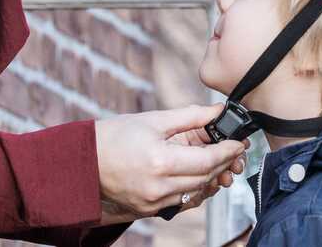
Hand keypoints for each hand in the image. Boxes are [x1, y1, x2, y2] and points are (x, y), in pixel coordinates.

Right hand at [94, 104, 247, 217]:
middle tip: (233, 150)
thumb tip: (217, 110)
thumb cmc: (114, 137)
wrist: (82, 163)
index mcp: (161, 161)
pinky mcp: (149, 211)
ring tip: (217, 161)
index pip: (208, 160)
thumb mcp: (153, 120)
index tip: (239, 142)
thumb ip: (190, 116)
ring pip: (196, 192)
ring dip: (211, 177)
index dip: (228, 151)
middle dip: (223, 163)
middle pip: (205, 177)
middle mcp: (159, 187)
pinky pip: (182, 202)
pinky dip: (193, 190)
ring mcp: (154, 202)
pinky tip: (197, 176)